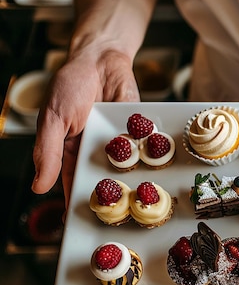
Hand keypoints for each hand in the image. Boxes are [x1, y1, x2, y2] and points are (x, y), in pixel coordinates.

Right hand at [31, 50, 139, 207]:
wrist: (100, 59)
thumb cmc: (71, 86)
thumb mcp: (54, 119)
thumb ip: (48, 151)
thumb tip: (39, 186)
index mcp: (71, 151)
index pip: (72, 182)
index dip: (76, 202)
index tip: (78, 225)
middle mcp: (96, 150)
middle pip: (103, 180)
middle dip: (110, 199)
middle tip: (116, 221)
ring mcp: (120, 142)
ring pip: (126, 168)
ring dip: (132, 182)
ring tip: (138, 204)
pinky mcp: (139, 131)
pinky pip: (145, 147)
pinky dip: (149, 158)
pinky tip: (154, 174)